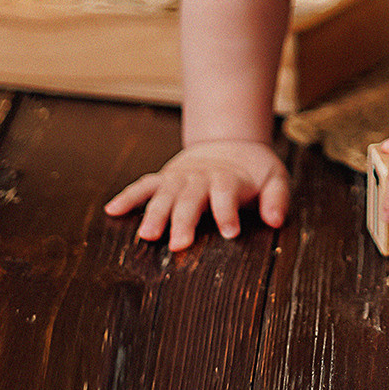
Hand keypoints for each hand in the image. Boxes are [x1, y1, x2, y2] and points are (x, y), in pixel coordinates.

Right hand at [104, 138, 289, 250]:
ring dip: (154, 214)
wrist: (231, 144)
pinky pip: (143, 186)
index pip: (227, 193)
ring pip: (164, 195)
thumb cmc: (255, 171)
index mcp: (229, 178)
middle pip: (191, 198)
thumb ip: (277, 199)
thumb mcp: (275, 179)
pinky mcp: (165, 179)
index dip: (228, 212)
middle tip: (178, 245)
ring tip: (146, 235)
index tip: (230, 233)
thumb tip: (276, 220)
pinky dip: (128, 196)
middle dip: (184, 221)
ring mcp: (179, 178)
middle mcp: (201, 177)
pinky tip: (111, 211)